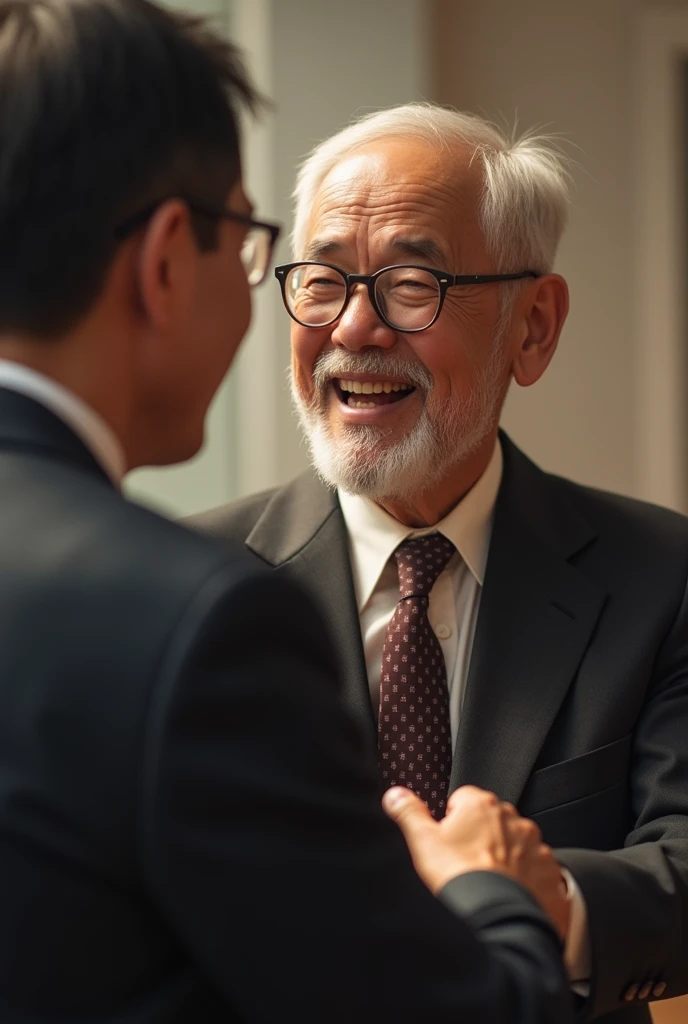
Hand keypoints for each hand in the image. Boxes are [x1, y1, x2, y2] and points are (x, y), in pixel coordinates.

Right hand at [383, 784, 570, 939]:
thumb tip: (395, 795)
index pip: (464, 799)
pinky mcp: (551, 874)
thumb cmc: (459, 878)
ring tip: (487, 883)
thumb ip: (409, 813)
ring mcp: (536, 847)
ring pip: (518, 846)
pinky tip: (509, 896)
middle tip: (465, 864)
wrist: (494, 919)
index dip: (452, 820)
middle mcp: (514, 820)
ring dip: (507, 859)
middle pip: (493, 822)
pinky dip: (527, 882)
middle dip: (482, 838)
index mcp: (482, 805)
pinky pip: (539, 873)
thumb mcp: (423, 842)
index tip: (448, 840)